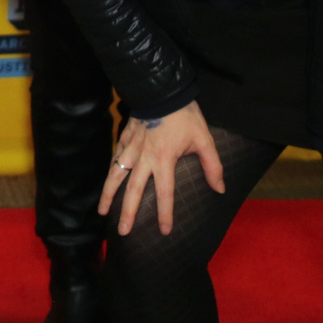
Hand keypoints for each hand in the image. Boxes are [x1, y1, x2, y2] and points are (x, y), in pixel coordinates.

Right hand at [100, 100, 224, 235]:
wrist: (162, 90)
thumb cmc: (185, 116)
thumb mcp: (204, 140)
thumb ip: (212, 166)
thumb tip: (220, 189)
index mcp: (164, 160)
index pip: (165, 194)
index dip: (165, 214)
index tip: (164, 231)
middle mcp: (144, 158)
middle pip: (133, 191)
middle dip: (128, 213)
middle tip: (123, 232)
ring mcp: (131, 148)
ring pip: (116, 175)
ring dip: (108, 195)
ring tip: (102, 211)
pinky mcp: (125, 138)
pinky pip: (115, 158)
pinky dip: (110, 172)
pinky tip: (107, 181)